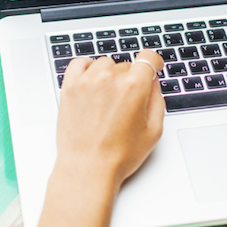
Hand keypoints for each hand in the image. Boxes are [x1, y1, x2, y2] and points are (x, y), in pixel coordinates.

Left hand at [37, 50, 165, 226]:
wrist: (87, 169)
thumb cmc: (119, 156)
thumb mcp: (153, 130)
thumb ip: (157, 100)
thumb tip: (153, 83)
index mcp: (134, 87)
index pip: (148, 57)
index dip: (154, 62)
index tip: (153, 66)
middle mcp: (110, 79)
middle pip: (127, 65)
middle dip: (130, 79)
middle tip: (127, 102)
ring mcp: (87, 81)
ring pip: (105, 64)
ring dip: (110, 75)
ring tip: (108, 98)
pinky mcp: (70, 87)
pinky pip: (79, 63)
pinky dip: (87, 68)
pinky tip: (92, 81)